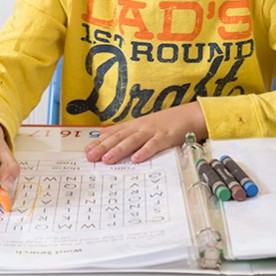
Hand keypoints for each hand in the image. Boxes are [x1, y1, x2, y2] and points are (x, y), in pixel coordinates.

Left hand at [85, 101, 207, 163]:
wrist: (189, 115)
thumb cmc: (166, 123)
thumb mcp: (144, 125)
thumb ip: (126, 131)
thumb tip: (105, 134)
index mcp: (135, 125)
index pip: (114, 133)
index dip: (100, 141)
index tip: (86, 150)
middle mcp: (141, 127)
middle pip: (120, 137)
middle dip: (104, 147)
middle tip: (91, 156)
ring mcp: (153, 132)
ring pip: (133, 141)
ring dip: (119, 150)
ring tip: (107, 159)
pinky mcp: (166, 137)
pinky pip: (154, 145)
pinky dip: (145, 152)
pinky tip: (136, 159)